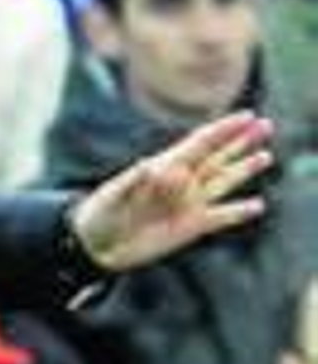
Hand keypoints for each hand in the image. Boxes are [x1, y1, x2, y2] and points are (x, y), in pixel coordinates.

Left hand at [69, 111, 272, 273]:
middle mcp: (181, 182)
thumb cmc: (100, 215)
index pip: (201, 143)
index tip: (246, 116)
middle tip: (266, 125)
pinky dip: (237, 212)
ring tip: (265, 156)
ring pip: (223, 182)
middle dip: (241, 141)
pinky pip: (219, 217)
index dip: (224, 129)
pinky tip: (257, 206)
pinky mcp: (190, 227)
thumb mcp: (112, 197)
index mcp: (166, 166)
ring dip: (244, 170)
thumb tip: (150, 167)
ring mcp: (187, 204)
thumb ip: (131, 182)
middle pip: (218, 156)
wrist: (96, 247)